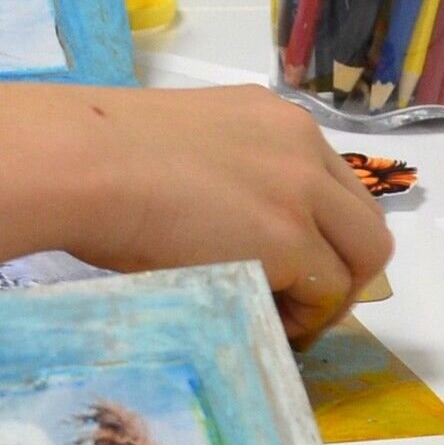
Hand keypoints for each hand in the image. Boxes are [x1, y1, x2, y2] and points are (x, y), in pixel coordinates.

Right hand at [0, 81, 395, 347]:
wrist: (79, 163)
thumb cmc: (97, 158)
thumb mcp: (182, 148)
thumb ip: (224, 174)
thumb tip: (225, 226)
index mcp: (274, 118)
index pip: (333, 182)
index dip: (322, 233)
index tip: (291, 266)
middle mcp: (302, 145)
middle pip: (364, 220)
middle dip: (342, 269)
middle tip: (300, 306)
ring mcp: (302, 190)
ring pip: (362, 257)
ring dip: (328, 298)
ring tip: (284, 323)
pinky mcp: (290, 239)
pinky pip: (326, 292)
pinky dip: (306, 318)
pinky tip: (267, 325)